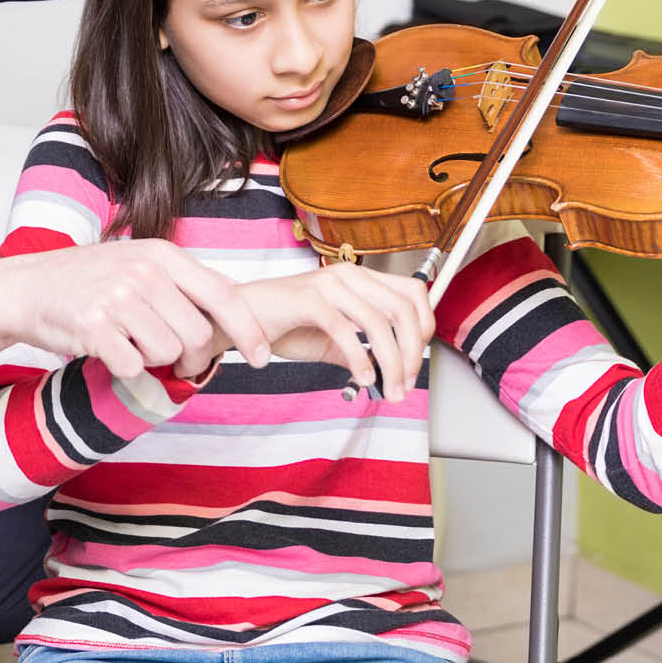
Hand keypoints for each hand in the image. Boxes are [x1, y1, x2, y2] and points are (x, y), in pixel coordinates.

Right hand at [0, 239, 271, 378]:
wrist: (26, 287)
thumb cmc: (88, 280)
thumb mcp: (140, 262)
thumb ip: (184, 282)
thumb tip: (235, 306)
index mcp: (162, 254)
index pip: (224, 295)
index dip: (249, 330)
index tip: (265, 356)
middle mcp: (144, 271)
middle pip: (199, 335)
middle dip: (193, 357)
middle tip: (175, 359)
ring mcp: (118, 297)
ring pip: (168, 353)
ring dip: (154, 360)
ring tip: (130, 342)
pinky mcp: (94, 326)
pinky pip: (133, 366)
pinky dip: (125, 367)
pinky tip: (108, 348)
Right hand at [235, 262, 434, 400]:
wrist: (237, 318)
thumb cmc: (284, 325)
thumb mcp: (333, 339)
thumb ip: (363, 349)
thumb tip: (391, 374)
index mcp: (359, 278)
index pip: (413, 294)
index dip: (424, 329)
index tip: (415, 362)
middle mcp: (348, 274)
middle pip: (403, 309)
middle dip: (412, 353)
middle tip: (405, 383)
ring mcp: (328, 284)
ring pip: (379, 322)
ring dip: (391, 362)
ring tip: (387, 388)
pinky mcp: (308, 299)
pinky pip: (345, 330)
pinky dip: (359, 359)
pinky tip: (361, 377)